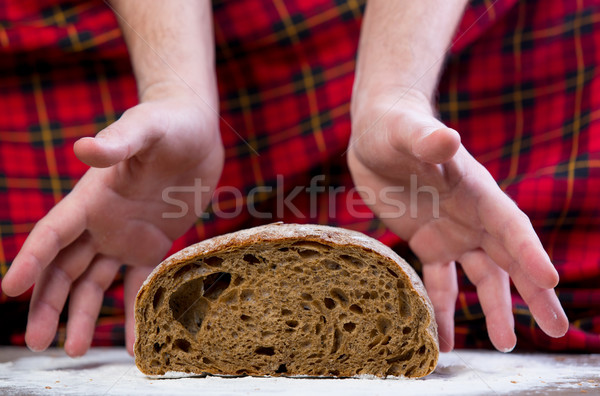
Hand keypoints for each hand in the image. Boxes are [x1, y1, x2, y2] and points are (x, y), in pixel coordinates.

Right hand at [1, 83, 223, 355]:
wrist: (196, 131)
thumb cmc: (167, 123)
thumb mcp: (144, 130)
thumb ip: (117, 144)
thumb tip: (83, 149)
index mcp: (92, 199)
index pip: (52, 235)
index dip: (29, 261)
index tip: (8, 289)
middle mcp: (102, 223)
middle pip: (63, 269)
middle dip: (48, 304)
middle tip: (37, 341)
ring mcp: (126, 236)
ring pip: (94, 282)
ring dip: (83, 315)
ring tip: (74, 350)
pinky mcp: (154, 244)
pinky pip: (140, 284)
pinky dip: (136, 312)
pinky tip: (136, 342)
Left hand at [348, 87, 568, 351]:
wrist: (377, 135)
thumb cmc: (394, 125)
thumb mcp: (406, 131)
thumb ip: (427, 139)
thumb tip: (448, 139)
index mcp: (476, 191)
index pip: (511, 225)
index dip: (529, 252)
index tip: (549, 281)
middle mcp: (471, 216)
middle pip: (509, 259)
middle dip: (533, 293)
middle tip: (558, 329)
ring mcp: (452, 232)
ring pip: (481, 277)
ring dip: (493, 310)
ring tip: (504, 345)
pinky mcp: (427, 243)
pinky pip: (439, 282)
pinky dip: (443, 309)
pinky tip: (444, 337)